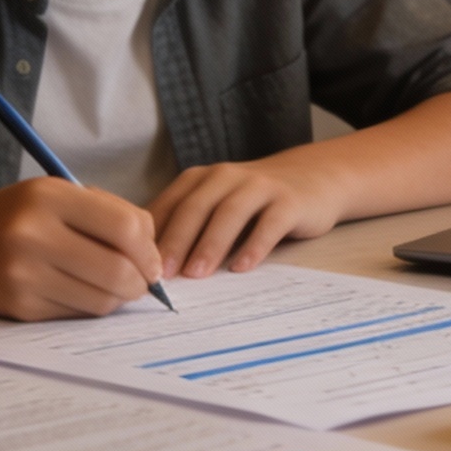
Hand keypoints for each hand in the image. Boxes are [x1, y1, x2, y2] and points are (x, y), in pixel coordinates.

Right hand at [0, 179, 164, 319]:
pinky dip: (90, 306)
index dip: (149, 249)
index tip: (152, 259)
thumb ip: (107, 213)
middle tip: (143, 281)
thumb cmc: (17, 215)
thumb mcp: (56, 194)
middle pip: (118, 270)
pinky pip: (76, 314)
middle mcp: (33, 234)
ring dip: (120, 297)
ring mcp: (24, 274)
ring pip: (101, 299)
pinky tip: (82, 292)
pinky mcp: (19, 307)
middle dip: (142, 281)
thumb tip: (153, 253)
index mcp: (49, 197)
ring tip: (115, 286)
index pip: (125, 227)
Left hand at [150, 152, 350, 277]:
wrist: (312, 178)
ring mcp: (260, 187)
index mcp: (201, 179)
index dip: (153, 235)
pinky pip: (269, 223)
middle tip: (162, 273)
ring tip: (197, 274)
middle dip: (176, 240)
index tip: (137, 265)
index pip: (171, 205)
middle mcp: (227, 177)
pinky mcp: (289, 201)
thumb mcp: (216, 204)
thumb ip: (186, 224)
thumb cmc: (253, 202)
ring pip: (230, 212)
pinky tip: (242, 267)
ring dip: (210, 244)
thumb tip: (145, 263)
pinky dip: (254, 245)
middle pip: (196, 207)